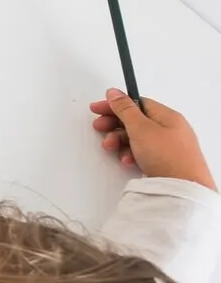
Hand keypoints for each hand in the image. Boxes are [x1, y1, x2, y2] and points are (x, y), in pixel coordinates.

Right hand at [90, 89, 215, 189]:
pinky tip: (127, 160)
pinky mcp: (166, 162)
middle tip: (99, 128)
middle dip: (114, 124)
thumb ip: (125, 109)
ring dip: (120, 141)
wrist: (183, 189)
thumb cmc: (166, 156)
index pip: (137, 103)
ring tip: (110, 147)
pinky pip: (144, 152)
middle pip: (136, 120)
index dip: (116, 105)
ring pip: (138, 138)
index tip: (98, 109)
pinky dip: (131, 154)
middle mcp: (170, 129)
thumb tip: (114, 93)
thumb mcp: (140, 128)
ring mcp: (169, 146)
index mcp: (168, 116)